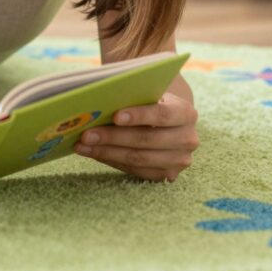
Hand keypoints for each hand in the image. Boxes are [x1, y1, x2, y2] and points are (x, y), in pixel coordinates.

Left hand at [74, 92, 198, 181]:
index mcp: (186, 113)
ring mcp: (179, 161)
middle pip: (147, 140)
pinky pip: (135, 170)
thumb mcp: (151, 95)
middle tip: (86, 134)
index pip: (162, 114)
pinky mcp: (166, 175)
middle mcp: (188, 139)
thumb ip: (135, 96)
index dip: (139, 116)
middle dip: (113, 137)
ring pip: (138, 158)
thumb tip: (100, 101)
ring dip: (107, 151)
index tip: (115, 116)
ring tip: (83, 145)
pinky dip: (112, 160)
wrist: (170, 123)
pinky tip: (93, 152)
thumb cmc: (153, 102)